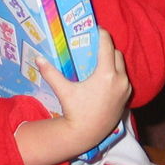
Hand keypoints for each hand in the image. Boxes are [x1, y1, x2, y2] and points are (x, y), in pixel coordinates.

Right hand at [37, 28, 130, 154]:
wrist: (86, 134)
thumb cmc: (75, 111)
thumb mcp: (63, 90)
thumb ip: (51, 73)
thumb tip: (38, 58)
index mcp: (106, 74)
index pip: (107, 46)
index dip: (102, 35)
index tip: (96, 29)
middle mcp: (120, 79)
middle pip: (116, 54)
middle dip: (107, 48)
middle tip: (95, 45)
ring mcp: (125, 89)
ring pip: (121, 66)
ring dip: (112, 61)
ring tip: (99, 60)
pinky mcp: (126, 98)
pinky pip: (123, 79)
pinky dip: (116, 74)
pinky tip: (104, 76)